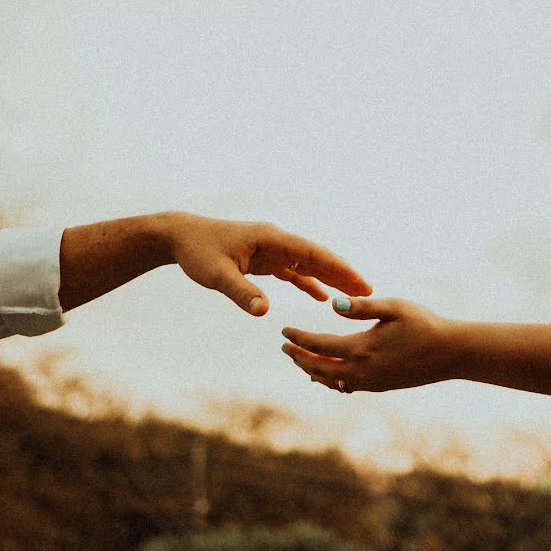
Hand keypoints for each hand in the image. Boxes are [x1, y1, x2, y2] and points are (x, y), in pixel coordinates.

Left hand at [167, 213, 372, 315]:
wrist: (181, 237)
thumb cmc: (198, 252)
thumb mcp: (217, 275)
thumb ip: (241, 292)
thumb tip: (264, 313)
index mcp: (271, 239)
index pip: (312, 254)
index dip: (338, 268)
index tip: (360, 283)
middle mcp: (277, 241)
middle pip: (317, 258)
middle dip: (343, 274)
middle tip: (369, 292)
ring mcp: (272, 249)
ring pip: (309, 264)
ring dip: (330, 279)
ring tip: (355, 295)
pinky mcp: (265, 259)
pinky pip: (293, 271)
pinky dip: (308, 282)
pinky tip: (321, 297)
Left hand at [281, 297, 462, 391]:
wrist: (451, 353)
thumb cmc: (424, 324)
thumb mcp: (394, 307)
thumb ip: (362, 307)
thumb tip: (334, 305)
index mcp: (362, 348)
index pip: (319, 345)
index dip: (299, 338)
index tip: (284, 331)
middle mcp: (362, 370)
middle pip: (319, 368)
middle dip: (299, 357)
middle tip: (285, 347)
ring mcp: (371, 382)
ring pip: (331, 381)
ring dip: (312, 371)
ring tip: (300, 360)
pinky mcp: (380, 386)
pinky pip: (346, 386)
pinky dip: (331, 380)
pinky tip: (327, 375)